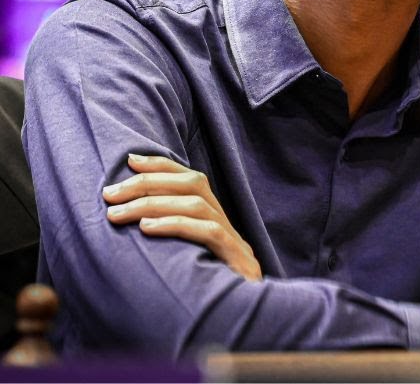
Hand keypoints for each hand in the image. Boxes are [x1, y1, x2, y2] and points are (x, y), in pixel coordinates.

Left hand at [103, 153, 261, 280]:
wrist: (246, 322)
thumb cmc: (206, 294)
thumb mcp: (184, 260)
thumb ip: (169, 238)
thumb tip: (128, 218)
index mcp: (216, 220)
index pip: (192, 179)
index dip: (163, 166)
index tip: (130, 161)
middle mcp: (227, 224)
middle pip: (193, 186)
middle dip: (147, 185)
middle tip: (110, 195)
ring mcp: (234, 241)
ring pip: (197, 206)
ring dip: (152, 205)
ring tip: (117, 215)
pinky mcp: (236, 259)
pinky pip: (207, 232)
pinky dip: (175, 225)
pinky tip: (147, 230)